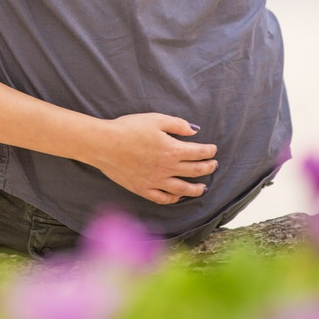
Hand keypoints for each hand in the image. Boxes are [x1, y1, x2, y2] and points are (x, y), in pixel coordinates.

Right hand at [91, 114, 217, 204]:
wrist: (105, 144)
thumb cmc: (129, 128)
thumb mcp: (156, 119)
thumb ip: (177, 125)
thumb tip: (194, 131)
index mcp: (172, 149)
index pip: (198, 152)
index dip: (208, 151)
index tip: (213, 150)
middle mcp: (167, 168)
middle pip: (194, 171)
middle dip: (207, 168)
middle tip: (214, 166)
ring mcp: (156, 181)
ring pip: (182, 189)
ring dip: (196, 189)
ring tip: (203, 189)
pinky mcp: (143, 189)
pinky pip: (163, 198)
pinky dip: (173, 199)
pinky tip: (178, 197)